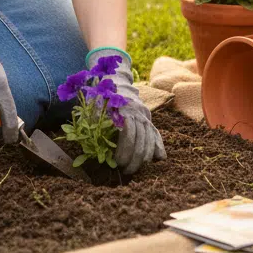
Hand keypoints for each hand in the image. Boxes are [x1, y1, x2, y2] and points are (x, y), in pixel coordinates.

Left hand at [87, 47, 165, 174]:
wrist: (115, 81)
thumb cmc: (100, 98)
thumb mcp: (93, 107)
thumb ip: (94, 122)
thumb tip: (93, 142)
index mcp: (122, 109)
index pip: (127, 134)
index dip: (124, 151)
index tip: (117, 163)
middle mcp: (137, 112)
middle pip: (141, 139)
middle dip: (134, 158)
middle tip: (126, 171)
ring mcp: (145, 115)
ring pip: (150, 138)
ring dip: (145, 156)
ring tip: (137, 169)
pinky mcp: (148, 118)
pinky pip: (156, 133)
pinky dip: (158, 146)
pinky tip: (159, 158)